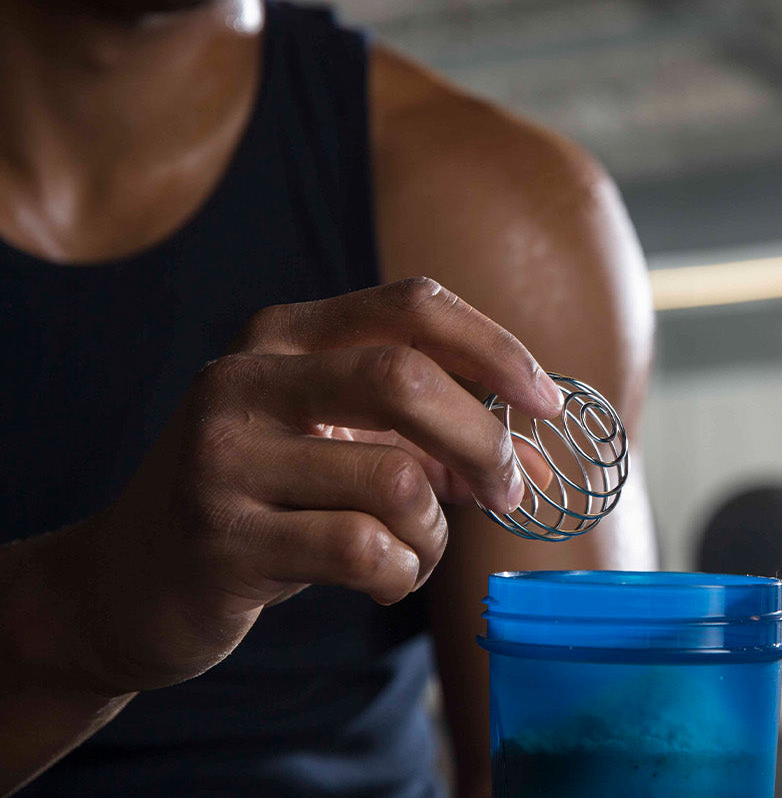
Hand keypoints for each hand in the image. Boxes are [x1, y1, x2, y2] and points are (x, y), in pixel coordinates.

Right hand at [50, 277, 562, 695]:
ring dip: (435, 531)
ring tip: (414, 550)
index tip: (548, 400)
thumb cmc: (258, 502)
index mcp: (281, 337)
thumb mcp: (333, 444)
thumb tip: (529, 454)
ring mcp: (225, 458)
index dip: (496, 348)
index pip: (412, 307)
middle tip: (508, 490)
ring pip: (397, 481)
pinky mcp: (223, 539)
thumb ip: (423, 435)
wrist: (125, 582)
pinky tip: (382, 577)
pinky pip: (365, 551)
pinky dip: (401, 572)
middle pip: (406, 380)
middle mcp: (245, 380)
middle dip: (483, 440)